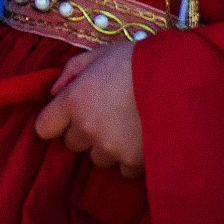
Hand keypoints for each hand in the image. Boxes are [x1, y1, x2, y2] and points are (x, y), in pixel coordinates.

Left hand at [33, 43, 144, 177]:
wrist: (179, 79)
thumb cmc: (136, 61)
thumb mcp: (99, 55)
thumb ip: (71, 72)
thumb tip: (54, 92)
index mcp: (73, 100)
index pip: (44, 127)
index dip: (55, 121)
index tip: (67, 116)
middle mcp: (86, 128)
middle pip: (72, 144)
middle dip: (84, 132)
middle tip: (106, 115)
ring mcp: (110, 148)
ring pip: (98, 157)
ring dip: (107, 146)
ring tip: (128, 125)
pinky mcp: (133, 162)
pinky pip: (123, 169)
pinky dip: (130, 158)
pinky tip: (142, 138)